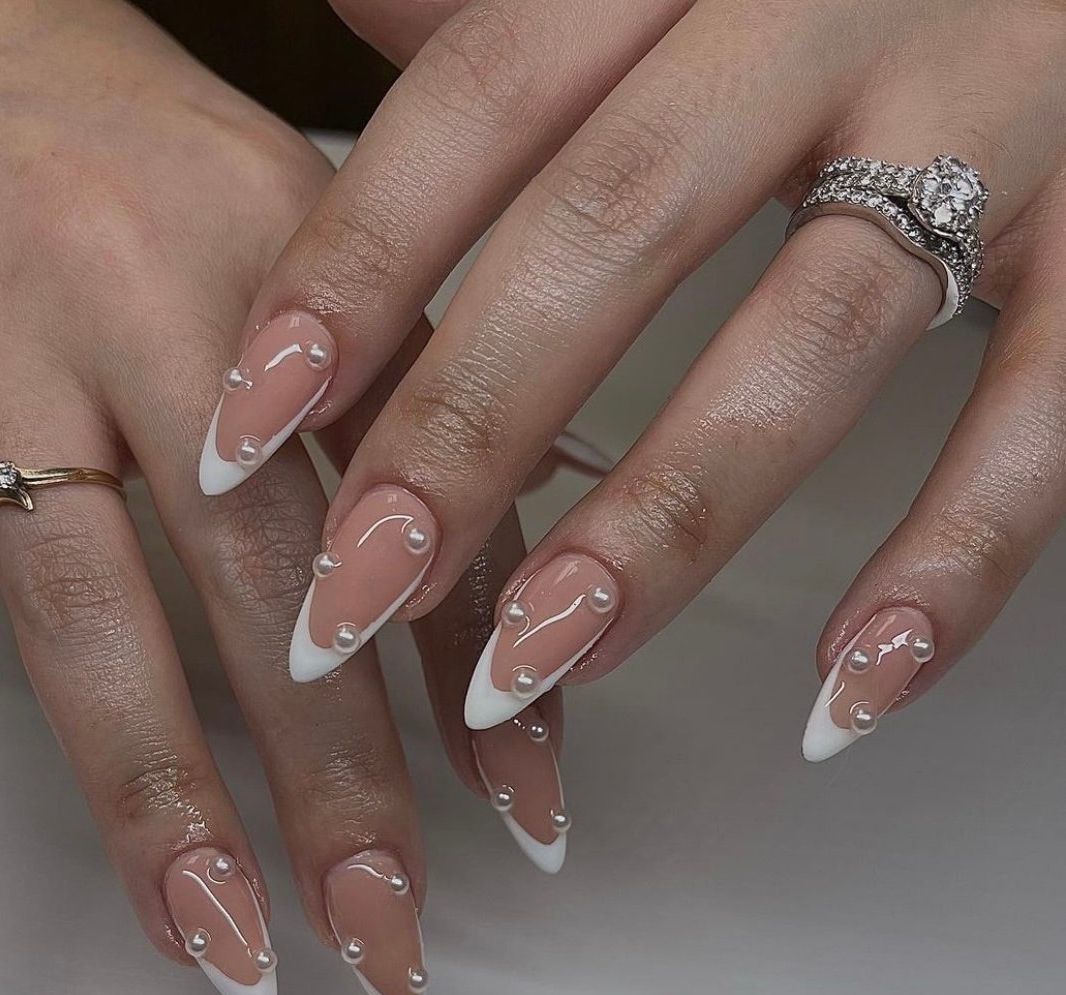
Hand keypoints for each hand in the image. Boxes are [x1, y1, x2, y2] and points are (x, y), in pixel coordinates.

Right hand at [0, 0, 561, 994]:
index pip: (412, 489)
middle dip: (328, 772)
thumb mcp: (307, 238)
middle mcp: (138, 310)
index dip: (477, 657)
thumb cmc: (134, 162)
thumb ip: (417, 397)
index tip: (525, 811)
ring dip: (150, 797)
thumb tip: (537, 554)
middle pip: (255, 576)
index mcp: (285, 266)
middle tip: (381, 927)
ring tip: (218, 943)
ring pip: (74, 612)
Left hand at [209, 0, 1065, 758]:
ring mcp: (996, 121)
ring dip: (660, 529)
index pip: (480, 101)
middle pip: (613, 230)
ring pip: (811, 338)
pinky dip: (952, 566)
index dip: (353, 270)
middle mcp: (834, 14)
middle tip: (353, 595)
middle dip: (467, 432)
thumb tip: (342, 15)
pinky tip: (846, 691)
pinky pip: (1044, 417)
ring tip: (533, 668)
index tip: (245, 430)